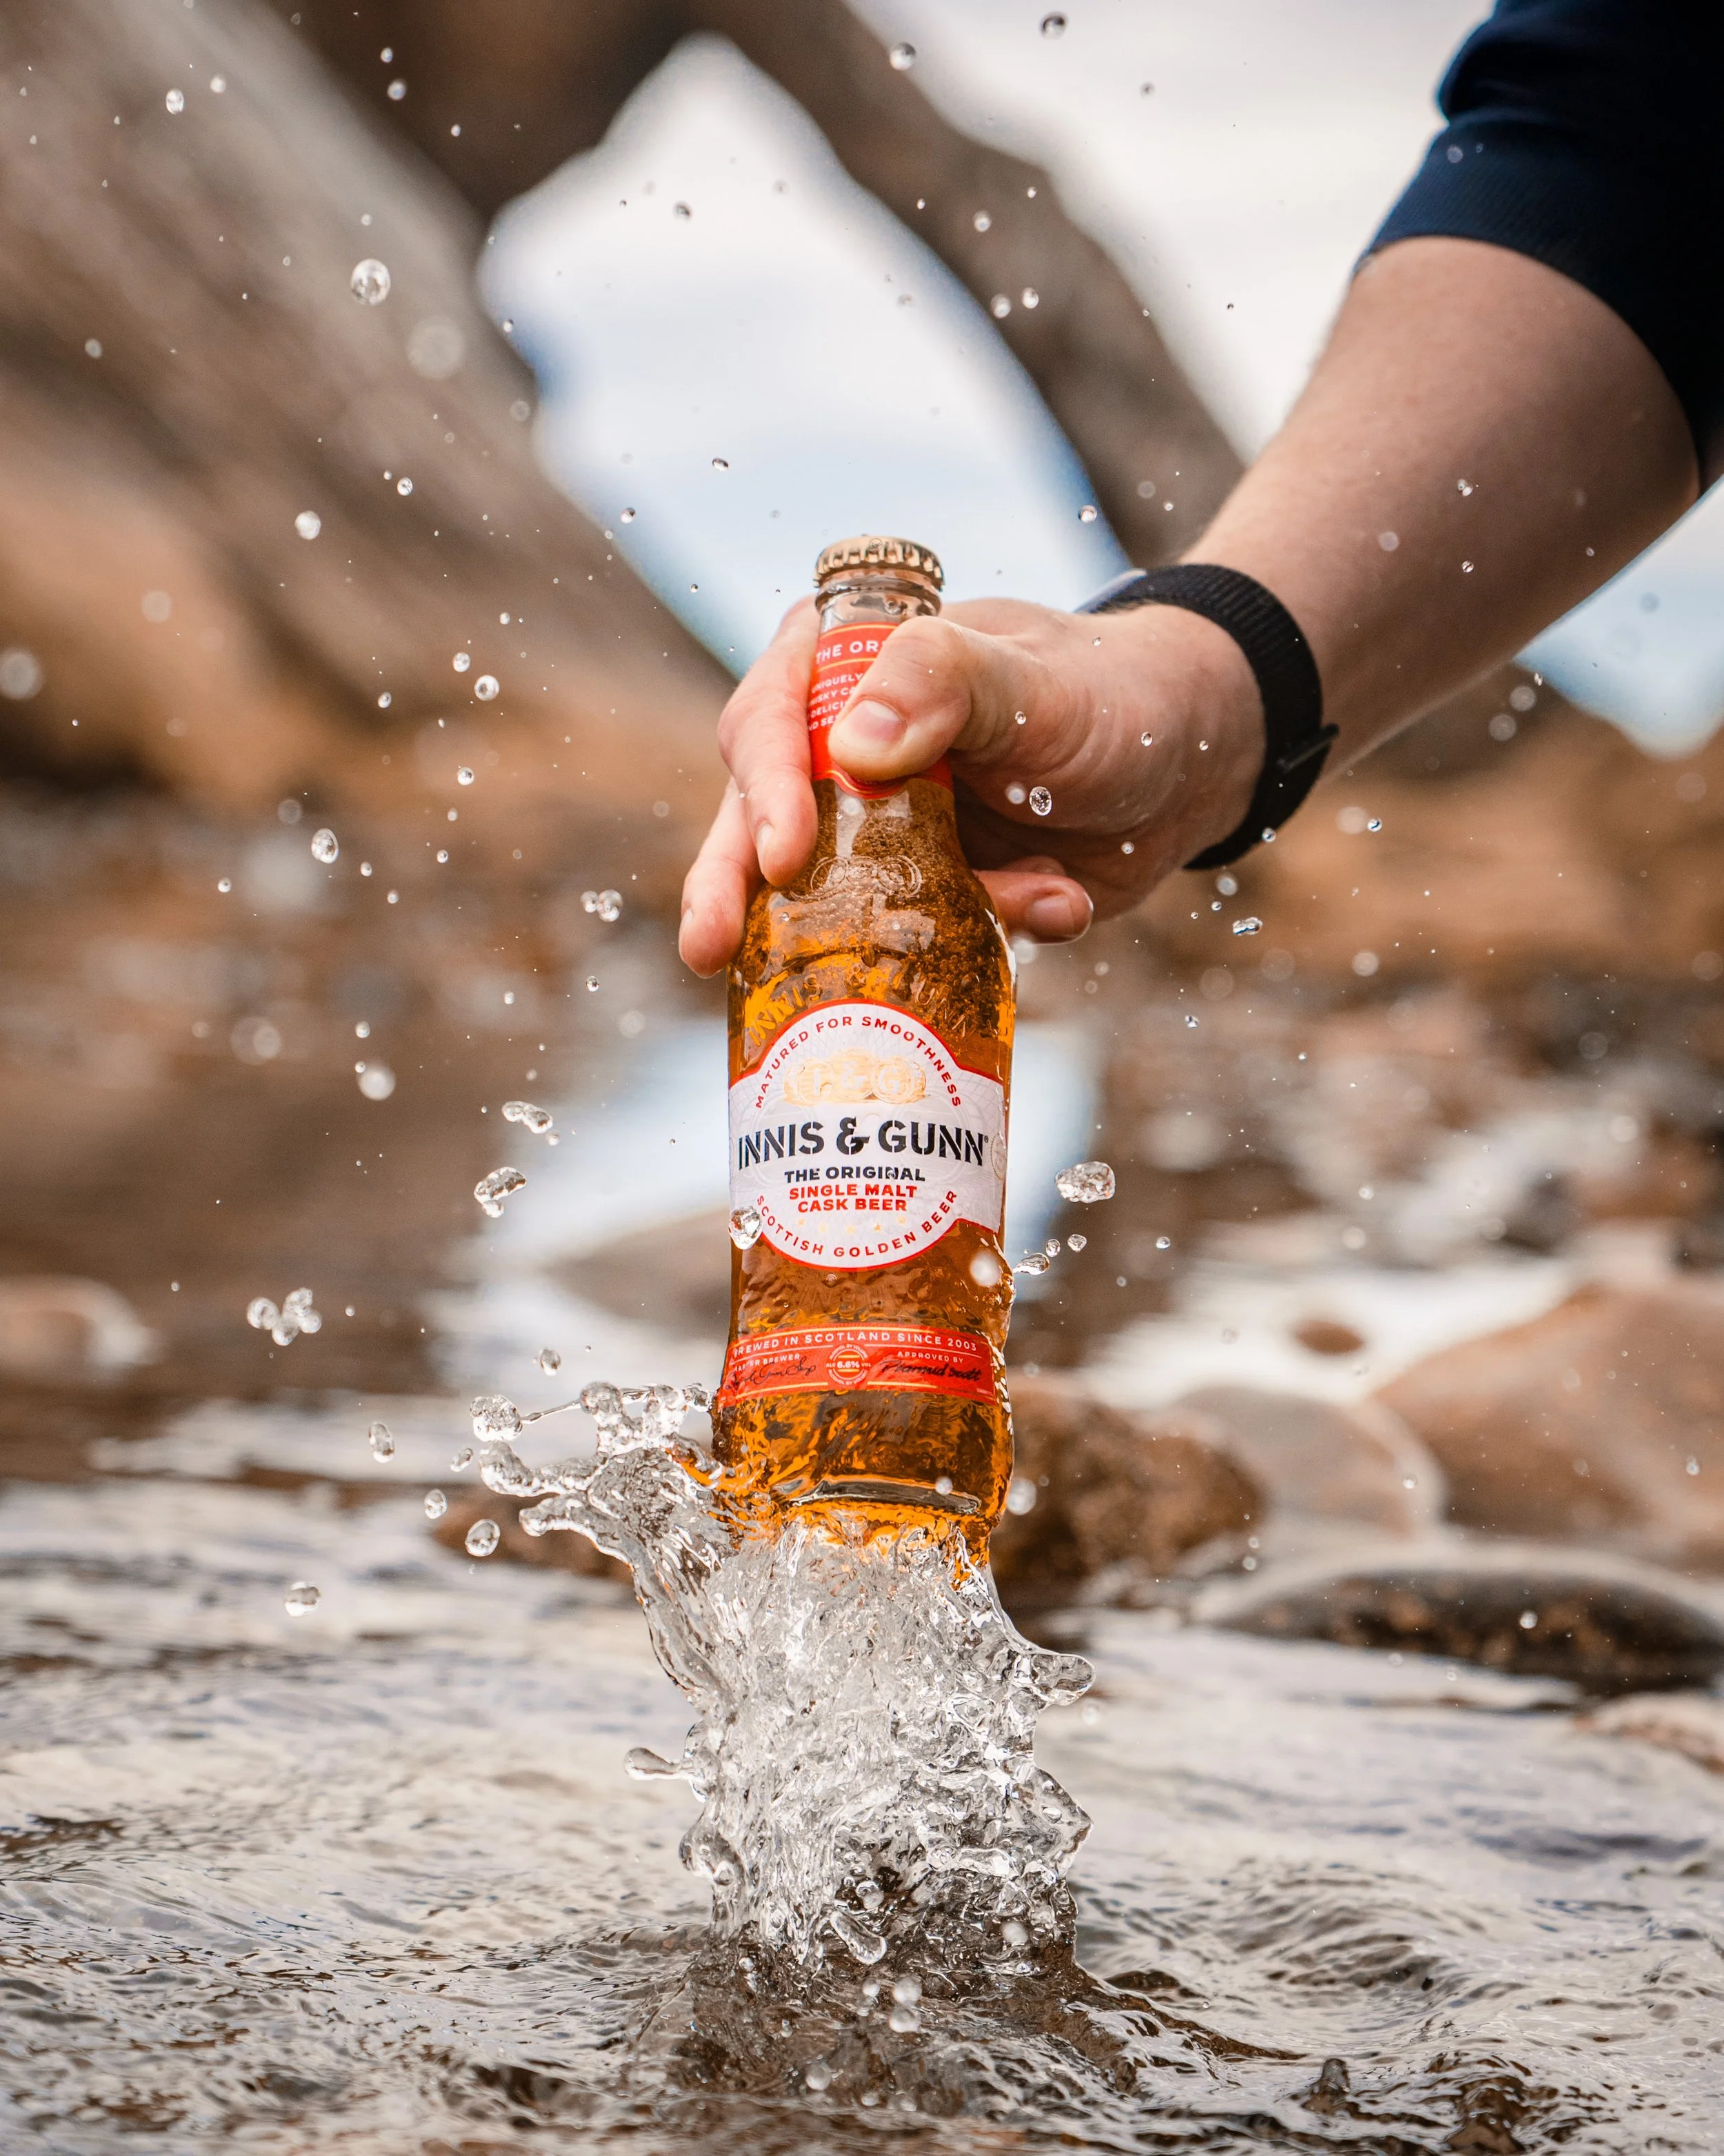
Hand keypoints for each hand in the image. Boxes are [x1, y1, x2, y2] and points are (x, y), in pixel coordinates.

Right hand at [678, 591, 1261, 975]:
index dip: (764, 790)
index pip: (766, 723)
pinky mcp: (925, 898)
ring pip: (818, 903)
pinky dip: (981, 943)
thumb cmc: (1106, 691)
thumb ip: (943, 682)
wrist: (1191, 763)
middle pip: (756, 825)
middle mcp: (843, 756)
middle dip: (731, 891)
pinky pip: (913, 943)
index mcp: (846, 671)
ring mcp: (879, 836)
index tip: (786, 853)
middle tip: (709, 954)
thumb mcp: (1028, 676)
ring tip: (943, 952)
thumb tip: (853, 746)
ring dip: (873, 937)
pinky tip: (1057, 908)